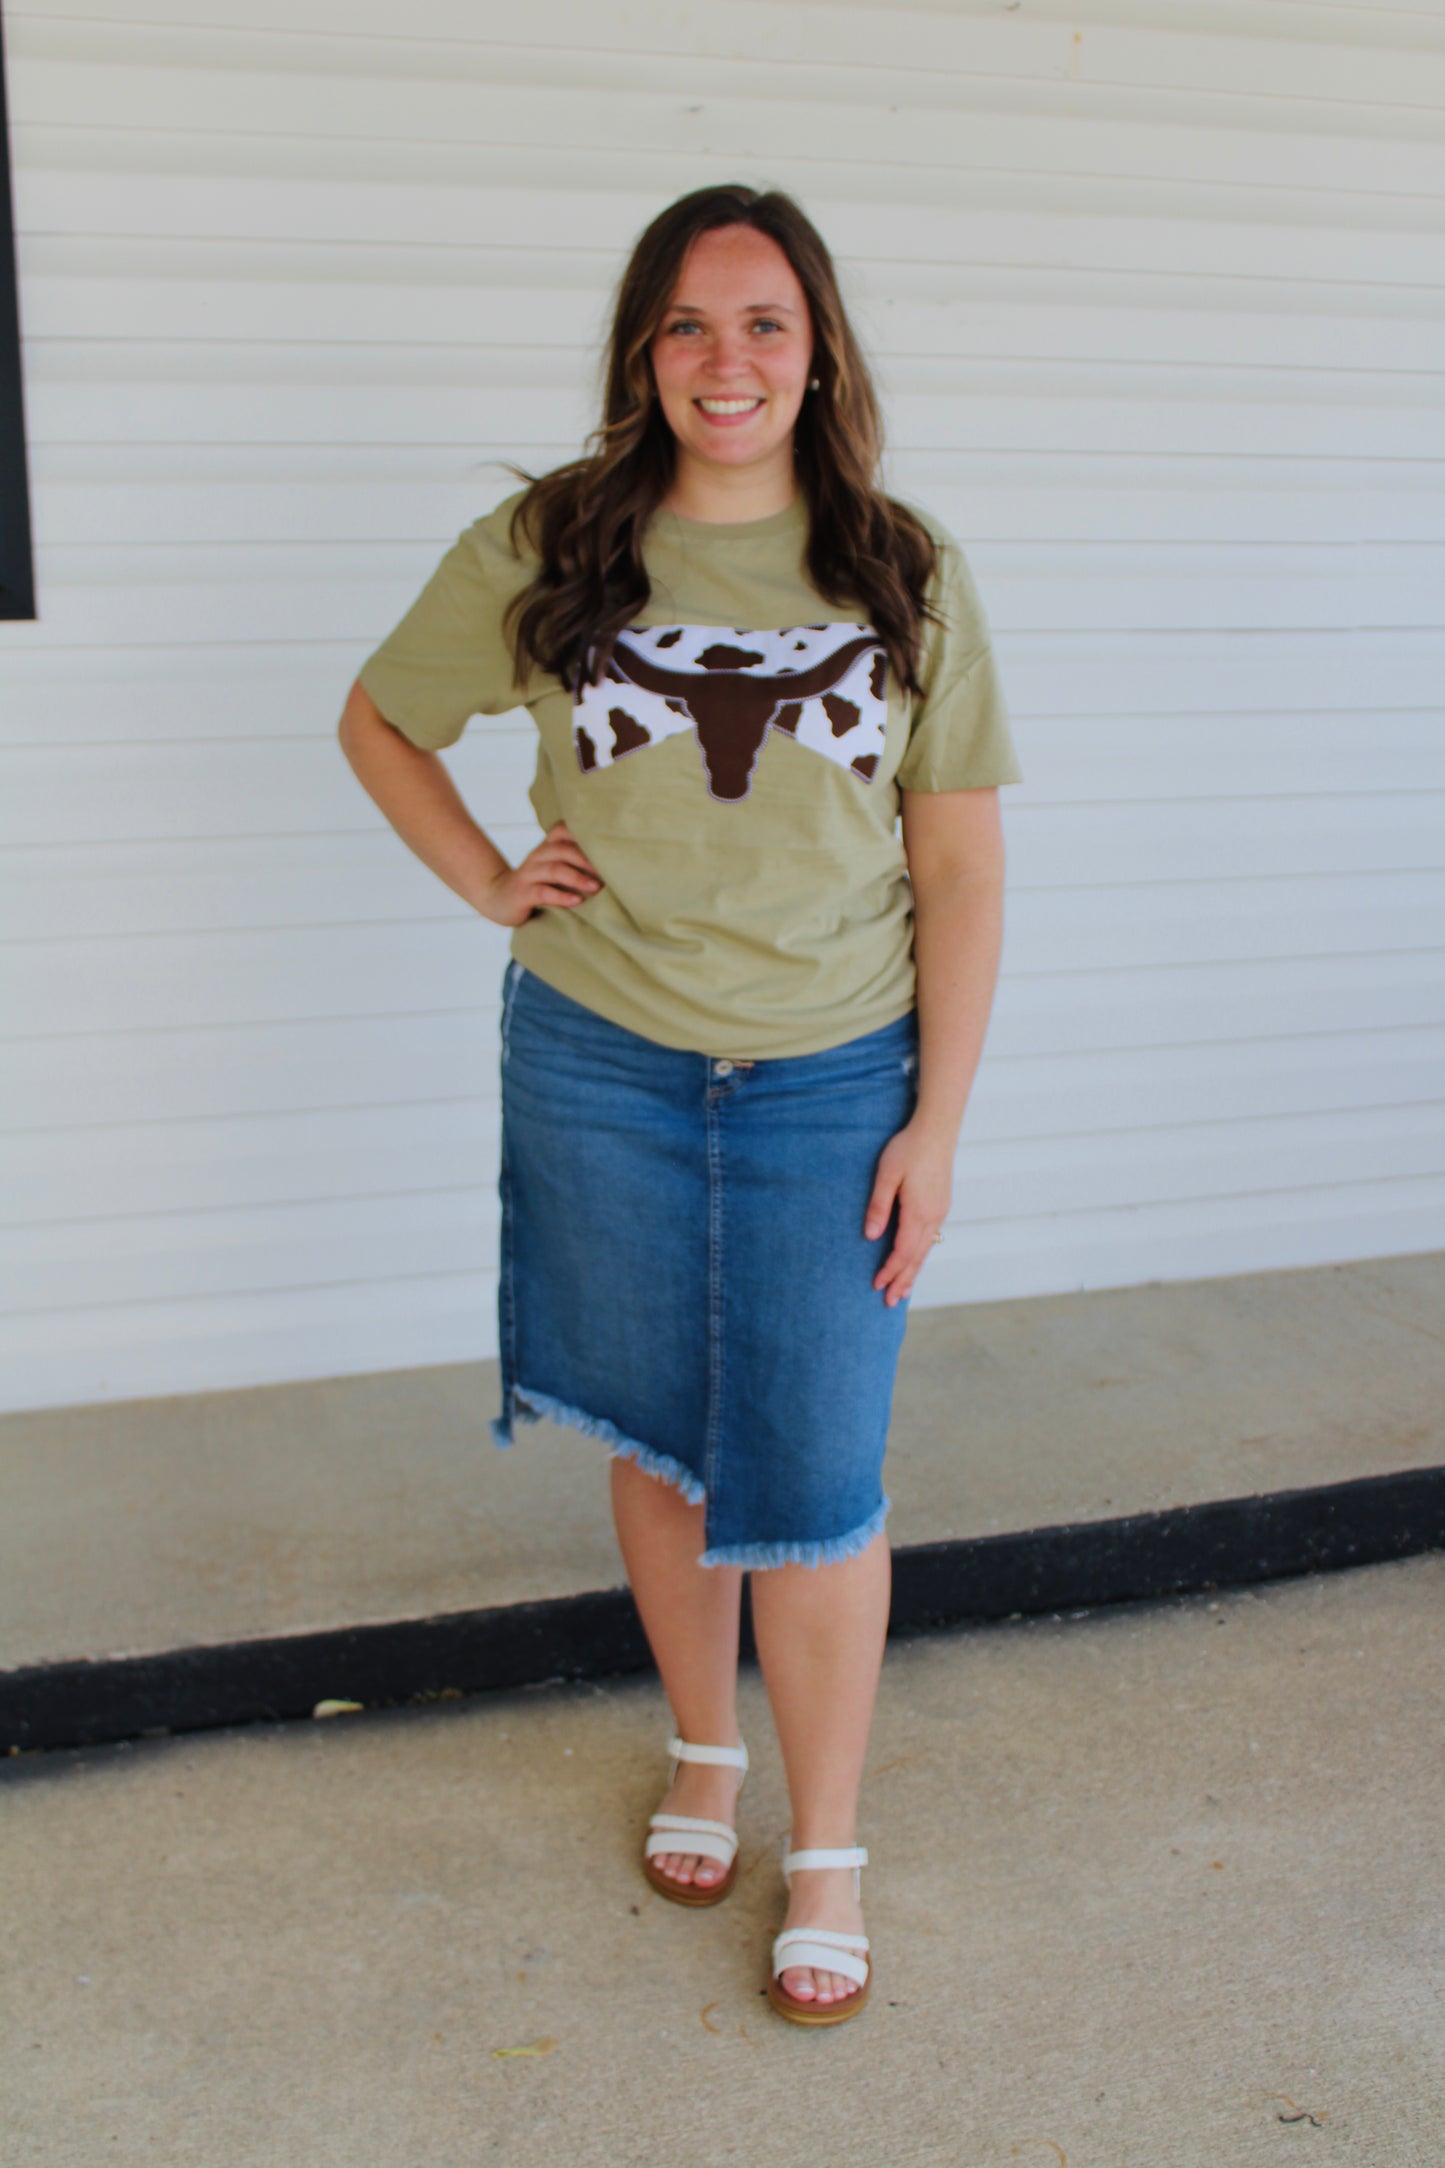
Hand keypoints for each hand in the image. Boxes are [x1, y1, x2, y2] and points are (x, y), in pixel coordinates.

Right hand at [476, 820, 603, 927]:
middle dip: (588, 860)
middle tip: (611, 872)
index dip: (585, 834)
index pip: (564, 829)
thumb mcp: (555, 868)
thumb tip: (615, 864)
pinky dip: (561, 896)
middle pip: (563, 849)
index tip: (609, 845)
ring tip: (596, 887)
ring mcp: (528, 874)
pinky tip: (576, 901)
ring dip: (577, 878)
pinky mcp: (522, 894)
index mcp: (548, 846)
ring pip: (554, 869)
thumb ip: (575, 862)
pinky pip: (542, 892)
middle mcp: (538, 855)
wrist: (500, 899)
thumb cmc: (538, 884)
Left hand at [863, 1117, 953, 1306]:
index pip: (903, 1252)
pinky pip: (931, 1239)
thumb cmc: (908, 1148)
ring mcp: (940, 1211)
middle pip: (917, 1257)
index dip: (890, 1271)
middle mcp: (934, 1216)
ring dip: (914, 1271)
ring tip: (904, 1291)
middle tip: (890, 1302)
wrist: (937, 1129)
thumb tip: (871, 1236)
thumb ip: (878, 1206)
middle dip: (903, 1281)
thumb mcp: (886, 1175)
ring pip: (926, 1250)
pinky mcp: (942, 1205)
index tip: (876, 1285)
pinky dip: (921, 1255)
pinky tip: (916, 1260)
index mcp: (919, 1212)